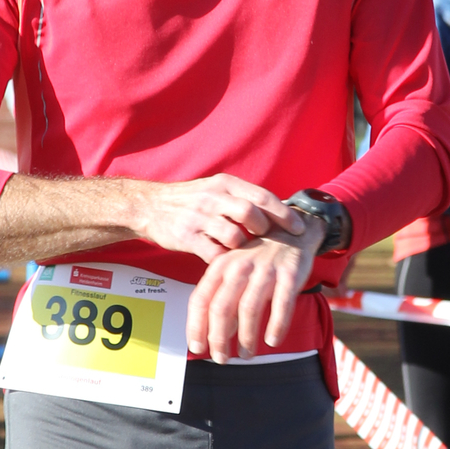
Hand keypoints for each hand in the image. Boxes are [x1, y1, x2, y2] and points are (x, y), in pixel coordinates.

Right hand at [134, 173, 304, 265]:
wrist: (150, 205)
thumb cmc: (191, 200)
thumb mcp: (216, 189)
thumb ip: (243, 198)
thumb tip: (279, 212)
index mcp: (225, 184)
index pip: (261, 196)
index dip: (283, 213)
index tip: (299, 228)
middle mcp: (213, 198)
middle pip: (250, 214)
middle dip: (266, 231)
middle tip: (273, 243)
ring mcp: (198, 218)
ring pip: (234, 236)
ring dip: (245, 248)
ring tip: (247, 254)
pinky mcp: (186, 237)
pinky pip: (213, 253)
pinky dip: (225, 261)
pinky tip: (229, 264)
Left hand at [188, 218, 325, 360]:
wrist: (292, 232)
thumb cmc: (258, 259)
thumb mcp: (233, 270)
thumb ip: (222, 298)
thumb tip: (213, 334)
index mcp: (221, 266)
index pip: (200, 299)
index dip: (196, 326)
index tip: (196, 348)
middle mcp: (240, 267)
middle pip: (221, 308)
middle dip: (219, 338)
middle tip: (221, 358)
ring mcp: (265, 270)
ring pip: (249, 309)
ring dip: (246, 337)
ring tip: (247, 355)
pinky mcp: (290, 274)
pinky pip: (282, 305)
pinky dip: (277, 326)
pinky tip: (272, 341)